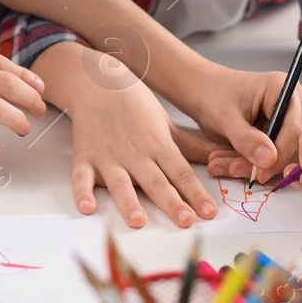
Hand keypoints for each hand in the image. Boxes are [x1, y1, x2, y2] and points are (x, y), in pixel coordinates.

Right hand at [35, 42, 219, 228]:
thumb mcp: (166, 122)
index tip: (209, 212)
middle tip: (186, 220)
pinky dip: (82, 192)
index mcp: (158, 145)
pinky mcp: (85, 157)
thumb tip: (219, 159)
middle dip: (171, 202)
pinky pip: (82, 177)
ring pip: (121, 183)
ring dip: (129, 202)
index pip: (181, 173)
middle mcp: (135, 153)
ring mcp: (109, 156)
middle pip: (156, 181)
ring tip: (138, 220)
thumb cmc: (134, 103)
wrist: (97, 82)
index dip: (196, 193)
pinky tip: (87, 207)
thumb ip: (190, 146)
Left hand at [187, 64, 301, 184]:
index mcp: (283, 88)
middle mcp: (292, 104)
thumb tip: (269, 159)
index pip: (294, 129)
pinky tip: (228, 162)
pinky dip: (250, 164)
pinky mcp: (278, 135)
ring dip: (252, 166)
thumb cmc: (212, 94)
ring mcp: (286, 121)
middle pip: (290, 145)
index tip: (261, 173)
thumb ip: (246, 138)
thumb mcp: (225, 117)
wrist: (202, 93)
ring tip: (223, 164)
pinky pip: (270, 157)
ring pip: (280, 156)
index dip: (280, 155)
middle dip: (262, 163)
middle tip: (234, 169)